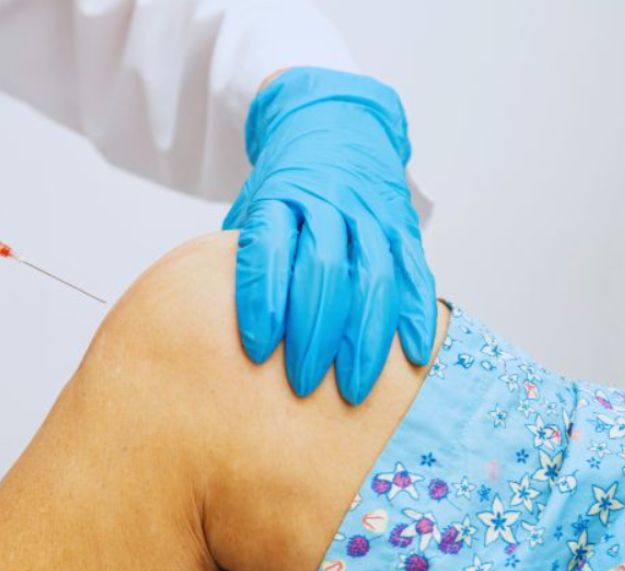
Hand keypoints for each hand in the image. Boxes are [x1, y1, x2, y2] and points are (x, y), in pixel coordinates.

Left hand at [222, 68, 434, 403]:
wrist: (337, 124)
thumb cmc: (282, 187)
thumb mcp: (252, 208)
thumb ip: (239, 258)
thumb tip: (209, 327)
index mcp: (278, 198)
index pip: (268, 250)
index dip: (264, 301)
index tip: (258, 352)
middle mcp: (326, 203)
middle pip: (324, 271)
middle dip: (314, 335)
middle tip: (303, 386)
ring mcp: (369, 213)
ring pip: (374, 277)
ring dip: (365, 340)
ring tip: (354, 390)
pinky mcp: (402, 224)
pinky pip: (414, 271)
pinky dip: (415, 315)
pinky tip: (411, 356)